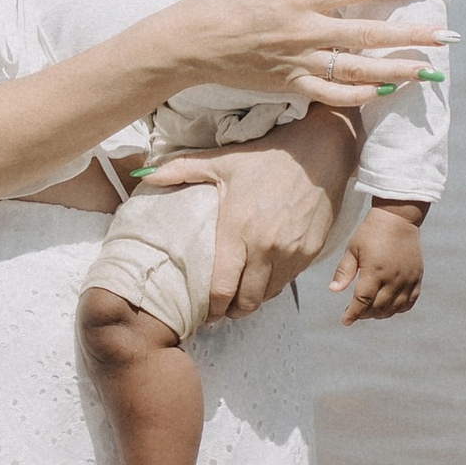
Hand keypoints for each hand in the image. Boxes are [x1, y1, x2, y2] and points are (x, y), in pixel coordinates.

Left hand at [140, 112, 356, 315]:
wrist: (319, 151)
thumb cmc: (267, 156)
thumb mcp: (222, 161)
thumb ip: (181, 169)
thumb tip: (146, 174)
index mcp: (237, 229)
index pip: (222, 287)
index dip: (213, 308)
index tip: (206, 313)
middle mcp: (265, 247)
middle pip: (247, 300)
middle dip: (232, 311)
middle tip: (223, 311)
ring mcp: (291, 252)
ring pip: (269, 295)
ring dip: (254, 300)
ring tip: (242, 298)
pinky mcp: (311, 252)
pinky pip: (289, 281)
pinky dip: (275, 286)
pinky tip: (265, 279)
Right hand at [162, 0, 446, 110]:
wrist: (189, 44)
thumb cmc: (220, 0)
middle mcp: (305, 33)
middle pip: (367, 34)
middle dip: (409, 34)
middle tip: (444, 36)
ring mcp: (299, 63)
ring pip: (358, 69)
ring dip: (395, 69)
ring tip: (426, 69)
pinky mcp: (290, 85)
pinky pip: (332, 94)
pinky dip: (360, 95)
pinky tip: (383, 90)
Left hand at [329, 204, 424, 322]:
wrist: (398, 218)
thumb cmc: (371, 232)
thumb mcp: (353, 249)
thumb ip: (344, 271)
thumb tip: (333, 290)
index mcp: (374, 271)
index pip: (363, 301)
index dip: (353, 313)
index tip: (345, 321)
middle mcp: (393, 278)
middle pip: (378, 307)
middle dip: (365, 314)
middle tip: (356, 312)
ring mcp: (407, 279)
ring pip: (395, 308)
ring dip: (381, 314)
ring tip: (371, 311)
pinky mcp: (416, 277)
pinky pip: (410, 301)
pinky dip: (398, 308)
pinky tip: (389, 307)